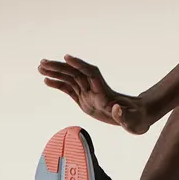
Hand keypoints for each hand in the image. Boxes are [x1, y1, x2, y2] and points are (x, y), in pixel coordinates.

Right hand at [38, 55, 153, 134]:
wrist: (138, 118)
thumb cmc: (137, 120)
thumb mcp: (133, 122)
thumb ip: (123, 116)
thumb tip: (116, 108)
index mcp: (106, 93)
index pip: (92, 73)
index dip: (80, 65)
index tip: (67, 57)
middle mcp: (96, 90)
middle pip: (77, 74)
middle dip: (61, 67)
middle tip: (43, 63)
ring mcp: (90, 94)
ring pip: (71, 79)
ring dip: (56, 72)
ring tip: (40, 67)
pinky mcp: (86, 100)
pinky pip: (70, 90)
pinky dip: (58, 84)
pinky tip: (46, 80)